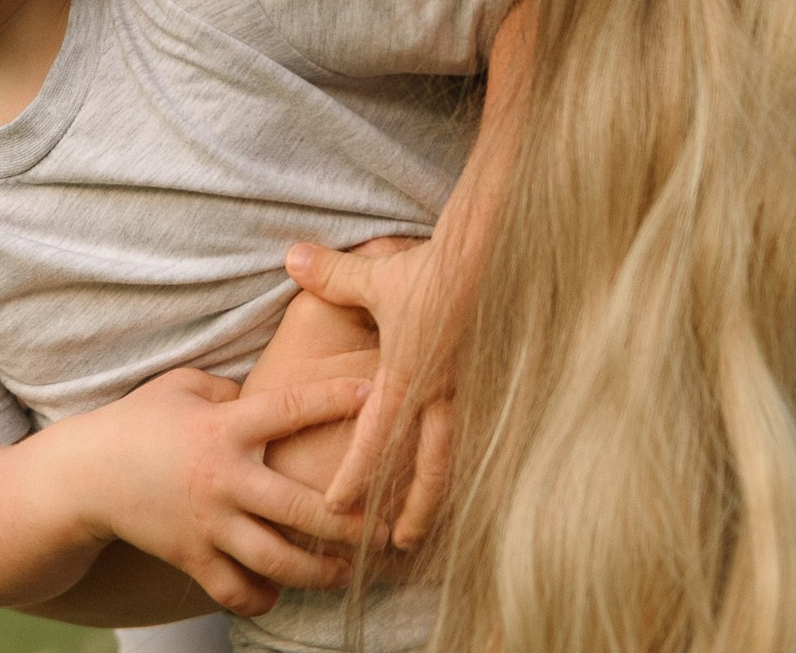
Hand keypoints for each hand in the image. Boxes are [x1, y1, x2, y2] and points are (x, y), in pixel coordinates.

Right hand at [69, 367, 372, 615]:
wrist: (84, 475)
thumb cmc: (140, 421)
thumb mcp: (183, 385)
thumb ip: (233, 387)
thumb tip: (277, 393)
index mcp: (223, 428)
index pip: (290, 410)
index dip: (336, 400)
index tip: (378, 393)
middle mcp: (222, 480)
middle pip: (301, 508)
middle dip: (351, 522)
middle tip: (385, 528)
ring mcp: (207, 525)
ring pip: (278, 561)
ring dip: (321, 571)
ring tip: (349, 572)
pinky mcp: (191, 559)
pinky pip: (236, 592)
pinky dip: (264, 597)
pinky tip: (282, 589)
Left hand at [285, 0, 538, 546]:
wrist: (505, 252)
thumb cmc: (438, 265)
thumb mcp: (379, 274)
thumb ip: (333, 275)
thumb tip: (290, 258)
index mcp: (407, 376)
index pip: (375, 440)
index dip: (355, 476)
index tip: (337, 508)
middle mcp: (443, 393)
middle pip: (425, 467)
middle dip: (412, 507)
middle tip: (397, 544)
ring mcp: (476, 391)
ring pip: (459, 455)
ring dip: (445, 488)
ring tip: (436, 517)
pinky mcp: (501, 383)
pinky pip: (487, 431)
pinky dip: (477, 457)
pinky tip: (478, 474)